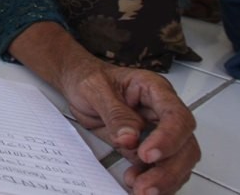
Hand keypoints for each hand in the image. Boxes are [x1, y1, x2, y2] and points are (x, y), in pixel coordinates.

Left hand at [60, 61, 198, 193]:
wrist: (77, 84)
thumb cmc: (88, 78)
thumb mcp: (94, 89)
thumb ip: (114, 113)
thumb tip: (130, 138)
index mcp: (154, 89)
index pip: (175, 116)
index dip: (168, 138)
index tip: (147, 154)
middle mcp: (161, 111)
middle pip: (185, 144)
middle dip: (168, 168)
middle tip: (145, 184)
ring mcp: (158, 131)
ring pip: (178, 161)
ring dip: (163, 179)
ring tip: (140, 189)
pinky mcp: (147, 148)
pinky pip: (160, 168)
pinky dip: (153, 180)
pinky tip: (138, 185)